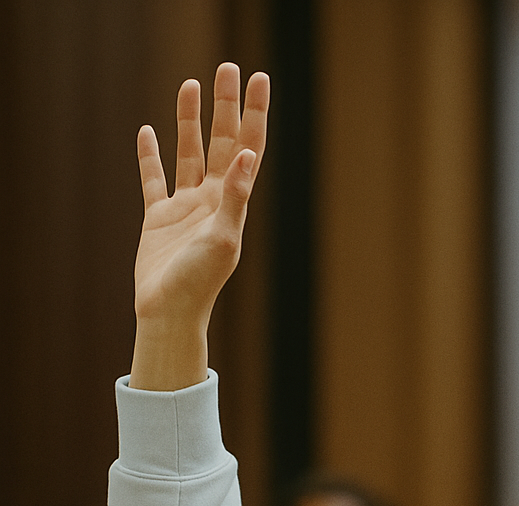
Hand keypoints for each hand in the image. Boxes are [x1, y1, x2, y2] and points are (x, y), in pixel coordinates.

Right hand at [129, 63, 269, 390]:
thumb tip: (247, 154)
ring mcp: (184, 209)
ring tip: (189, 85)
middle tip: (227, 68)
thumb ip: (236, 196)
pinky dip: (151, 156)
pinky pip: (154, 180)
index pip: (247, 148)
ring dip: (190, 121)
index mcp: (232, 203)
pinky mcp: (158, 220)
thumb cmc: (200, 282)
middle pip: (221, 142)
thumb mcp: (223, 238)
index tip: (259, 78)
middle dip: (224, 106)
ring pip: (188, 153)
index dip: (254, 113)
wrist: (169, 313)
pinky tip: (147, 132)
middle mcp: (211, 201)